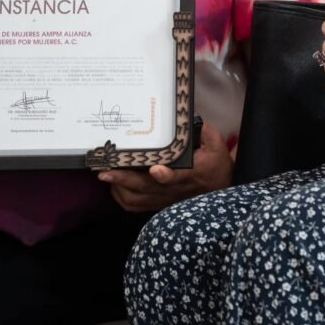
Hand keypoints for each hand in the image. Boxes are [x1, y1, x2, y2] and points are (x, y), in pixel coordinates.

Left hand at [100, 120, 232, 211]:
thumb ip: (205, 131)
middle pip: (145, 188)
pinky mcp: (157, 203)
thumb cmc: (216, 165)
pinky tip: (115, 185)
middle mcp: (172, 189)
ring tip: (107, 174)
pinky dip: (121, 197)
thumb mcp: (216, 145)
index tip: (155, 169)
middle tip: (106, 171)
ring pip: (135, 199)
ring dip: (119, 188)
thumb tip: (189, 119)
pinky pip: (134, 205)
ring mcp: (163, 198)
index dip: (164, 176)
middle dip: (124, 179)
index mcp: (189, 174)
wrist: (219, 187)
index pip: (175, 177)